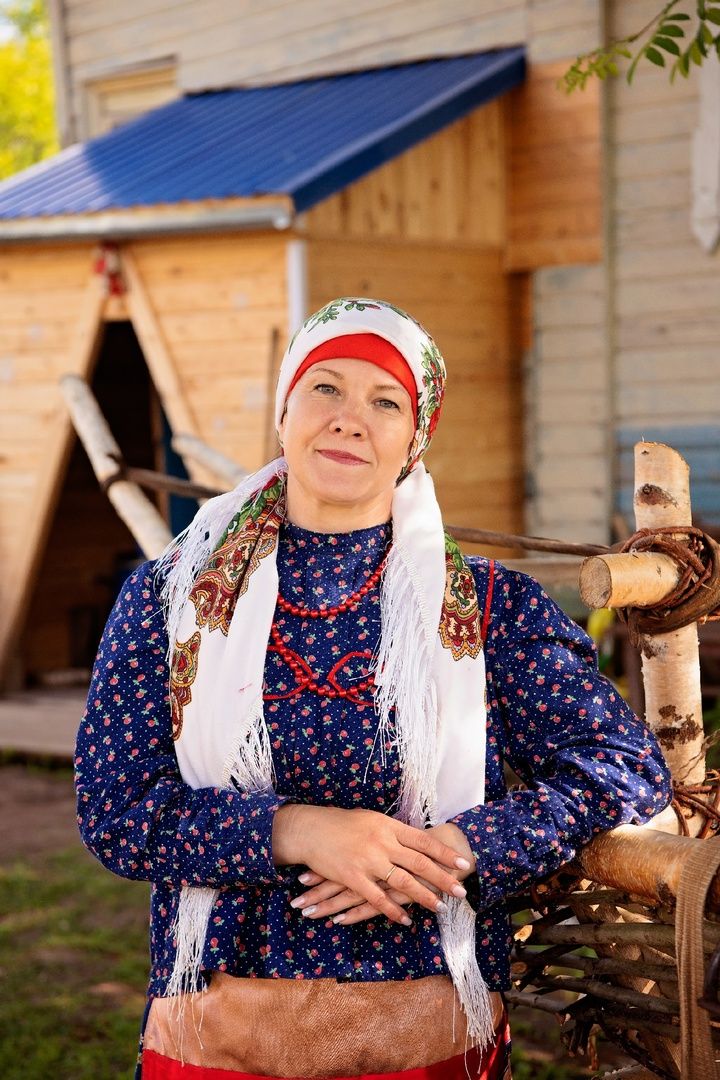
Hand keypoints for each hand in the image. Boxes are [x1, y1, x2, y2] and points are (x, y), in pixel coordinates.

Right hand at [272, 804, 470, 924]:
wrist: (310, 829)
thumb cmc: (342, 823)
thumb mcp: (372, 820)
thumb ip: (393, 832)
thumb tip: (415, 842)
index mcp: (388, 826)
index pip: (423, 841)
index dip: (445, 853)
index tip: (463, 862)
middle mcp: (382, 842)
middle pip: (419, 863)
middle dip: (443, 879)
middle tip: (461, 891)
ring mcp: (368, 860)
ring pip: (402, 882)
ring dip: (424, 897)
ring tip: (441, 909)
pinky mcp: (353, 877)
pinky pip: (377, 899)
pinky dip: (393, 911)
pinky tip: (405, 920)